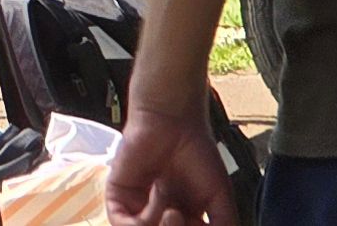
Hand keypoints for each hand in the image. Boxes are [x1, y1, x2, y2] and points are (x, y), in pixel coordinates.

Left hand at [104, 105, 233, 225]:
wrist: (173, 122)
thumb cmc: (198, 154)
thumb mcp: (218, 200)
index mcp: (182, 223)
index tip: (203, 225)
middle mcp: (157, 220)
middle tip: (184, 218)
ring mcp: (136, 211)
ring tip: (173, 211)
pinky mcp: (117, 199)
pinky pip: (123, 225)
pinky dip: (144, 219)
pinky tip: (157, 195)